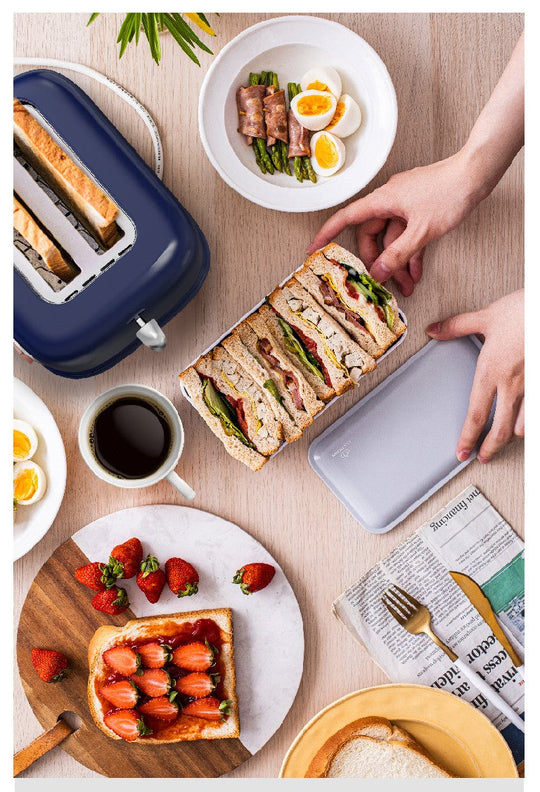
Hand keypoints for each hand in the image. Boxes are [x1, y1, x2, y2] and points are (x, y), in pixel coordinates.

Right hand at [307, 152, 482, 296]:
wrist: (477, 173)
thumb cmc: (450, 192)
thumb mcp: (422, 231)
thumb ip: (399, 254)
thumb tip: (379, 273)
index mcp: (383, 200)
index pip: (347, 218)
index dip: (327, 234)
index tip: (314, 248)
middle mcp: (390, 200)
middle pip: (371, 236)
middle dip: (378, 262)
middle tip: (382, 283)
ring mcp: (405, 204)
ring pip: (392, 238)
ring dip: (398, 262)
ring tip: (407, 285)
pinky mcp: (419, 209)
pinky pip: (407, 234)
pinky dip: (410, 252)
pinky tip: (416, 271)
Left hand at [426, 289, 523, 461]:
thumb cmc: (524, 311)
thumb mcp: (486, 316)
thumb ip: (457, 326)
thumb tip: (434, 329)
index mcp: (491, 371)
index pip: (475, 415)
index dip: (467, 438)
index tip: (462, 452)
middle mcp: (512, 384)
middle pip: (498, 431)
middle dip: (489, 448)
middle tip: (483, 457)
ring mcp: (532, 387)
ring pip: (522, 427)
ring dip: (511, 436)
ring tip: (504, 439)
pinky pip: (537, 415)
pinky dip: (530, 423)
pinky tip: (526, 423)